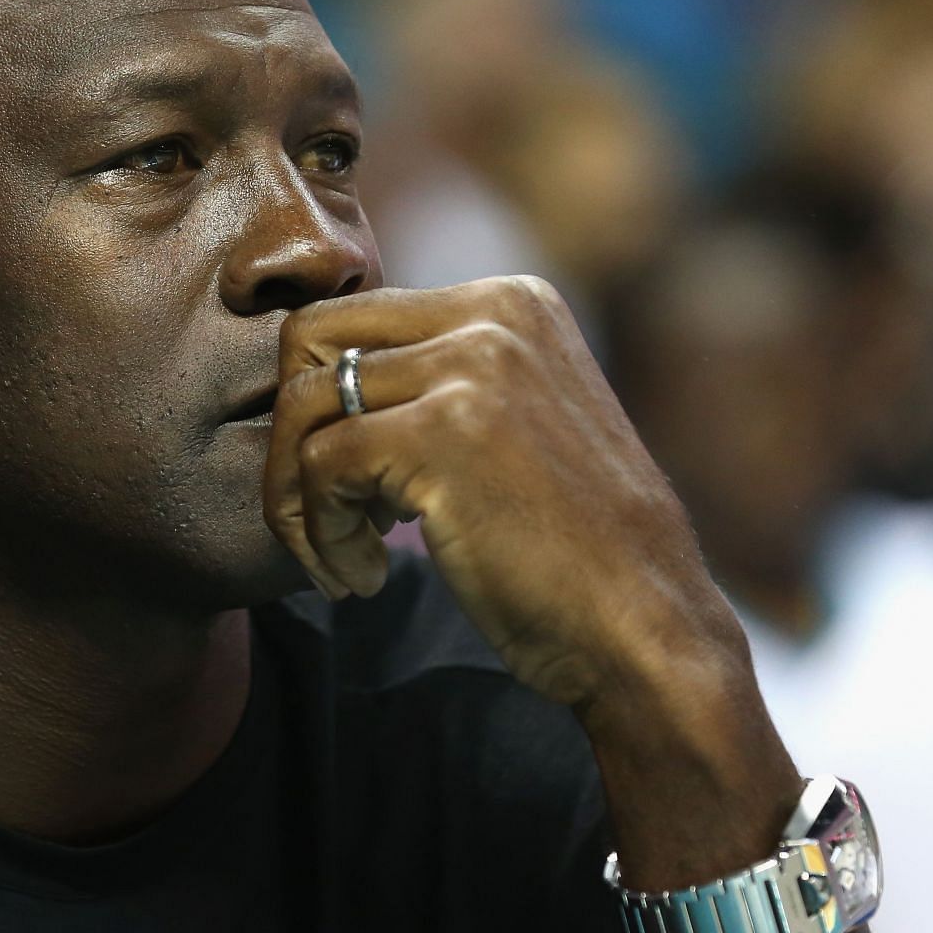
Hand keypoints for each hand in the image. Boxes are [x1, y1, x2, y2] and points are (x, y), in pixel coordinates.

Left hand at [262, 276, 748, 714]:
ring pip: (302, 406)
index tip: (356, 486)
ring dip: (298, 499)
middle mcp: (492, 315)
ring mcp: (470, 368)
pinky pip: (318, 466)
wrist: (644, 630)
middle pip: (309, 340)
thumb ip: (440, 381)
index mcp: (511, 302)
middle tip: (320, 514)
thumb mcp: (516, 423)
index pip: (353, 318)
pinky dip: (319, 534)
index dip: (325, 405)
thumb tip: (322, 379)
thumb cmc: (572, 551)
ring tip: (341, 560)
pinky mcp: (442, 434)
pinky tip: (363, 579)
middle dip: (288, 434)